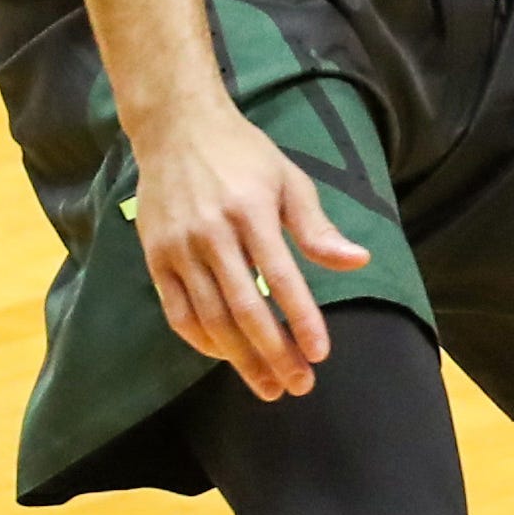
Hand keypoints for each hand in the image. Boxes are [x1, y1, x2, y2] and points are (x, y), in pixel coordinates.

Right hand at [128, 93, 367, 399]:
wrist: (176, 129)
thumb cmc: (244, 156)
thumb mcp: (290, 180)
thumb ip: (318, 228)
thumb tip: (359, 261)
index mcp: (250, 213)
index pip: (282, 279)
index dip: (302, 320)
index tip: (320, 354)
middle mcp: (211, 235)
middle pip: (243, 310)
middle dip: (274, 353)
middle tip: (299, 384)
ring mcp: (178, 249)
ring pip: (210, 319)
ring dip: (240, 359)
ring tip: (268, 384)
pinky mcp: (155, 258)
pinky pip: (177, 313)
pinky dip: (202, 341)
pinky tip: (226, 357)